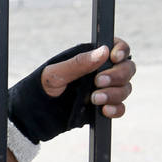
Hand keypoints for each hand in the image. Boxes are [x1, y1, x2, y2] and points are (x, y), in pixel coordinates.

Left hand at [8, 40, 136, 144]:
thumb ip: (79, 63)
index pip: (118, 47)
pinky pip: (120, 107)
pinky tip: (105, 110)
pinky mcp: (103, 106)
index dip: (122, 50)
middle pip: (127, 69)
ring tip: (94, 99)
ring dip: (115, 93)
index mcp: (91, 58)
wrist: (35, 113)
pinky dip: (116, 109)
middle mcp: (102, 71)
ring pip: (125, 88)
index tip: (114, 58)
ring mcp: (105, 89)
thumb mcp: (56, 73)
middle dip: (117, 75)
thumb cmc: (42, 87)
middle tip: (98, 82)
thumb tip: (103, 51)